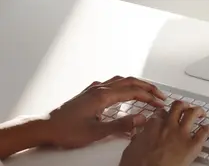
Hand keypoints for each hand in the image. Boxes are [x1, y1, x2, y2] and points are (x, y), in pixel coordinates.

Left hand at [46, 76, 165, 148]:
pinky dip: (123, 83)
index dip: (149, 97)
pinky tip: (122, 90)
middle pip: (130, 82)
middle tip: (159, 94)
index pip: (134, 92)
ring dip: (136, 84)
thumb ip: (121, 124)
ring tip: (146, 90)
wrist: (45, 127)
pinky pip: (111, 82)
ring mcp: (93, 89)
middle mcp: (100, 89)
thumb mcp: (97, 132)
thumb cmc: (66, 130)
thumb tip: (141, 118)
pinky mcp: (88, 93)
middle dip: (147, 87)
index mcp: (104, 96)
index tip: (160, 102)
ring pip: (121, 80)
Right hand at [119, 101, 208, 165]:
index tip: (165, 115)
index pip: (160, 113)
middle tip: (185, 109)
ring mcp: (181, 134)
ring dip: (198, 112)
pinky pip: (204, 133)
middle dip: (183, 106)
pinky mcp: (192, 145)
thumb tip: (138, 135)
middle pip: (178, 107)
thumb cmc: (137, 165)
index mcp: (153, 126)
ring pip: (193, 113)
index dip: (164, 114)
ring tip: (201, 114)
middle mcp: (168, 126)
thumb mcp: (131, 149)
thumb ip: (138, 138)